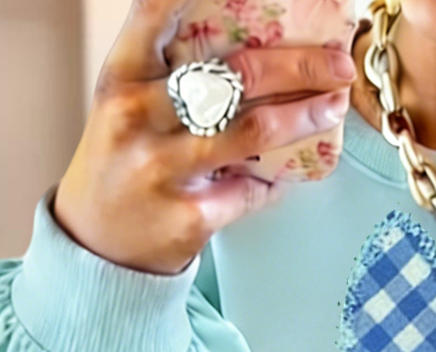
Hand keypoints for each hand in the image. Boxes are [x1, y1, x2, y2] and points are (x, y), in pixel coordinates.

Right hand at [53, 0, 355, 276]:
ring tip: (334, 106)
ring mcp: (163, 168)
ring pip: (254, 131)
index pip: (155, 12)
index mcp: (123, 76)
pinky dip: (278, 179)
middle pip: (236, 74)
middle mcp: (139, 115)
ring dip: (306, 116)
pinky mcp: (190, 216)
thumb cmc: (122, 160)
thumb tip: (254, 45)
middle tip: (337, 64)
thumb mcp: (128, 104)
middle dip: (300, 65)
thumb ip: (170, 72)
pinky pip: (252, 189)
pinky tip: (293, 171)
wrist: (97, 245)